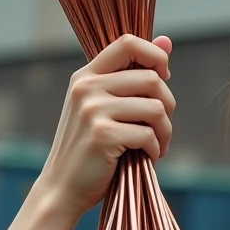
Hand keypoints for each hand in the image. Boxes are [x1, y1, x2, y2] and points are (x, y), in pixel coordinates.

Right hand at [39, 34, 174, 217]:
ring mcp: (92, 110)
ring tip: (157, 145)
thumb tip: (168, 40)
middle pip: (152, 79)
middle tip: (162, 127)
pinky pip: (148, 135)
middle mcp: (87, 87)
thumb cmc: (89, 149)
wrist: (61, 189)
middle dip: (168, 105)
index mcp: (85, 76)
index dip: (155, 55)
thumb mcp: (103, 107)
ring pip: (156, 108)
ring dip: (165, 131)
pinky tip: (148, 157)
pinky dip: (156, 149)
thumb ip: (132, 75)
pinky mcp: (102, 135)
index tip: (163, 78)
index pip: (128, 42)